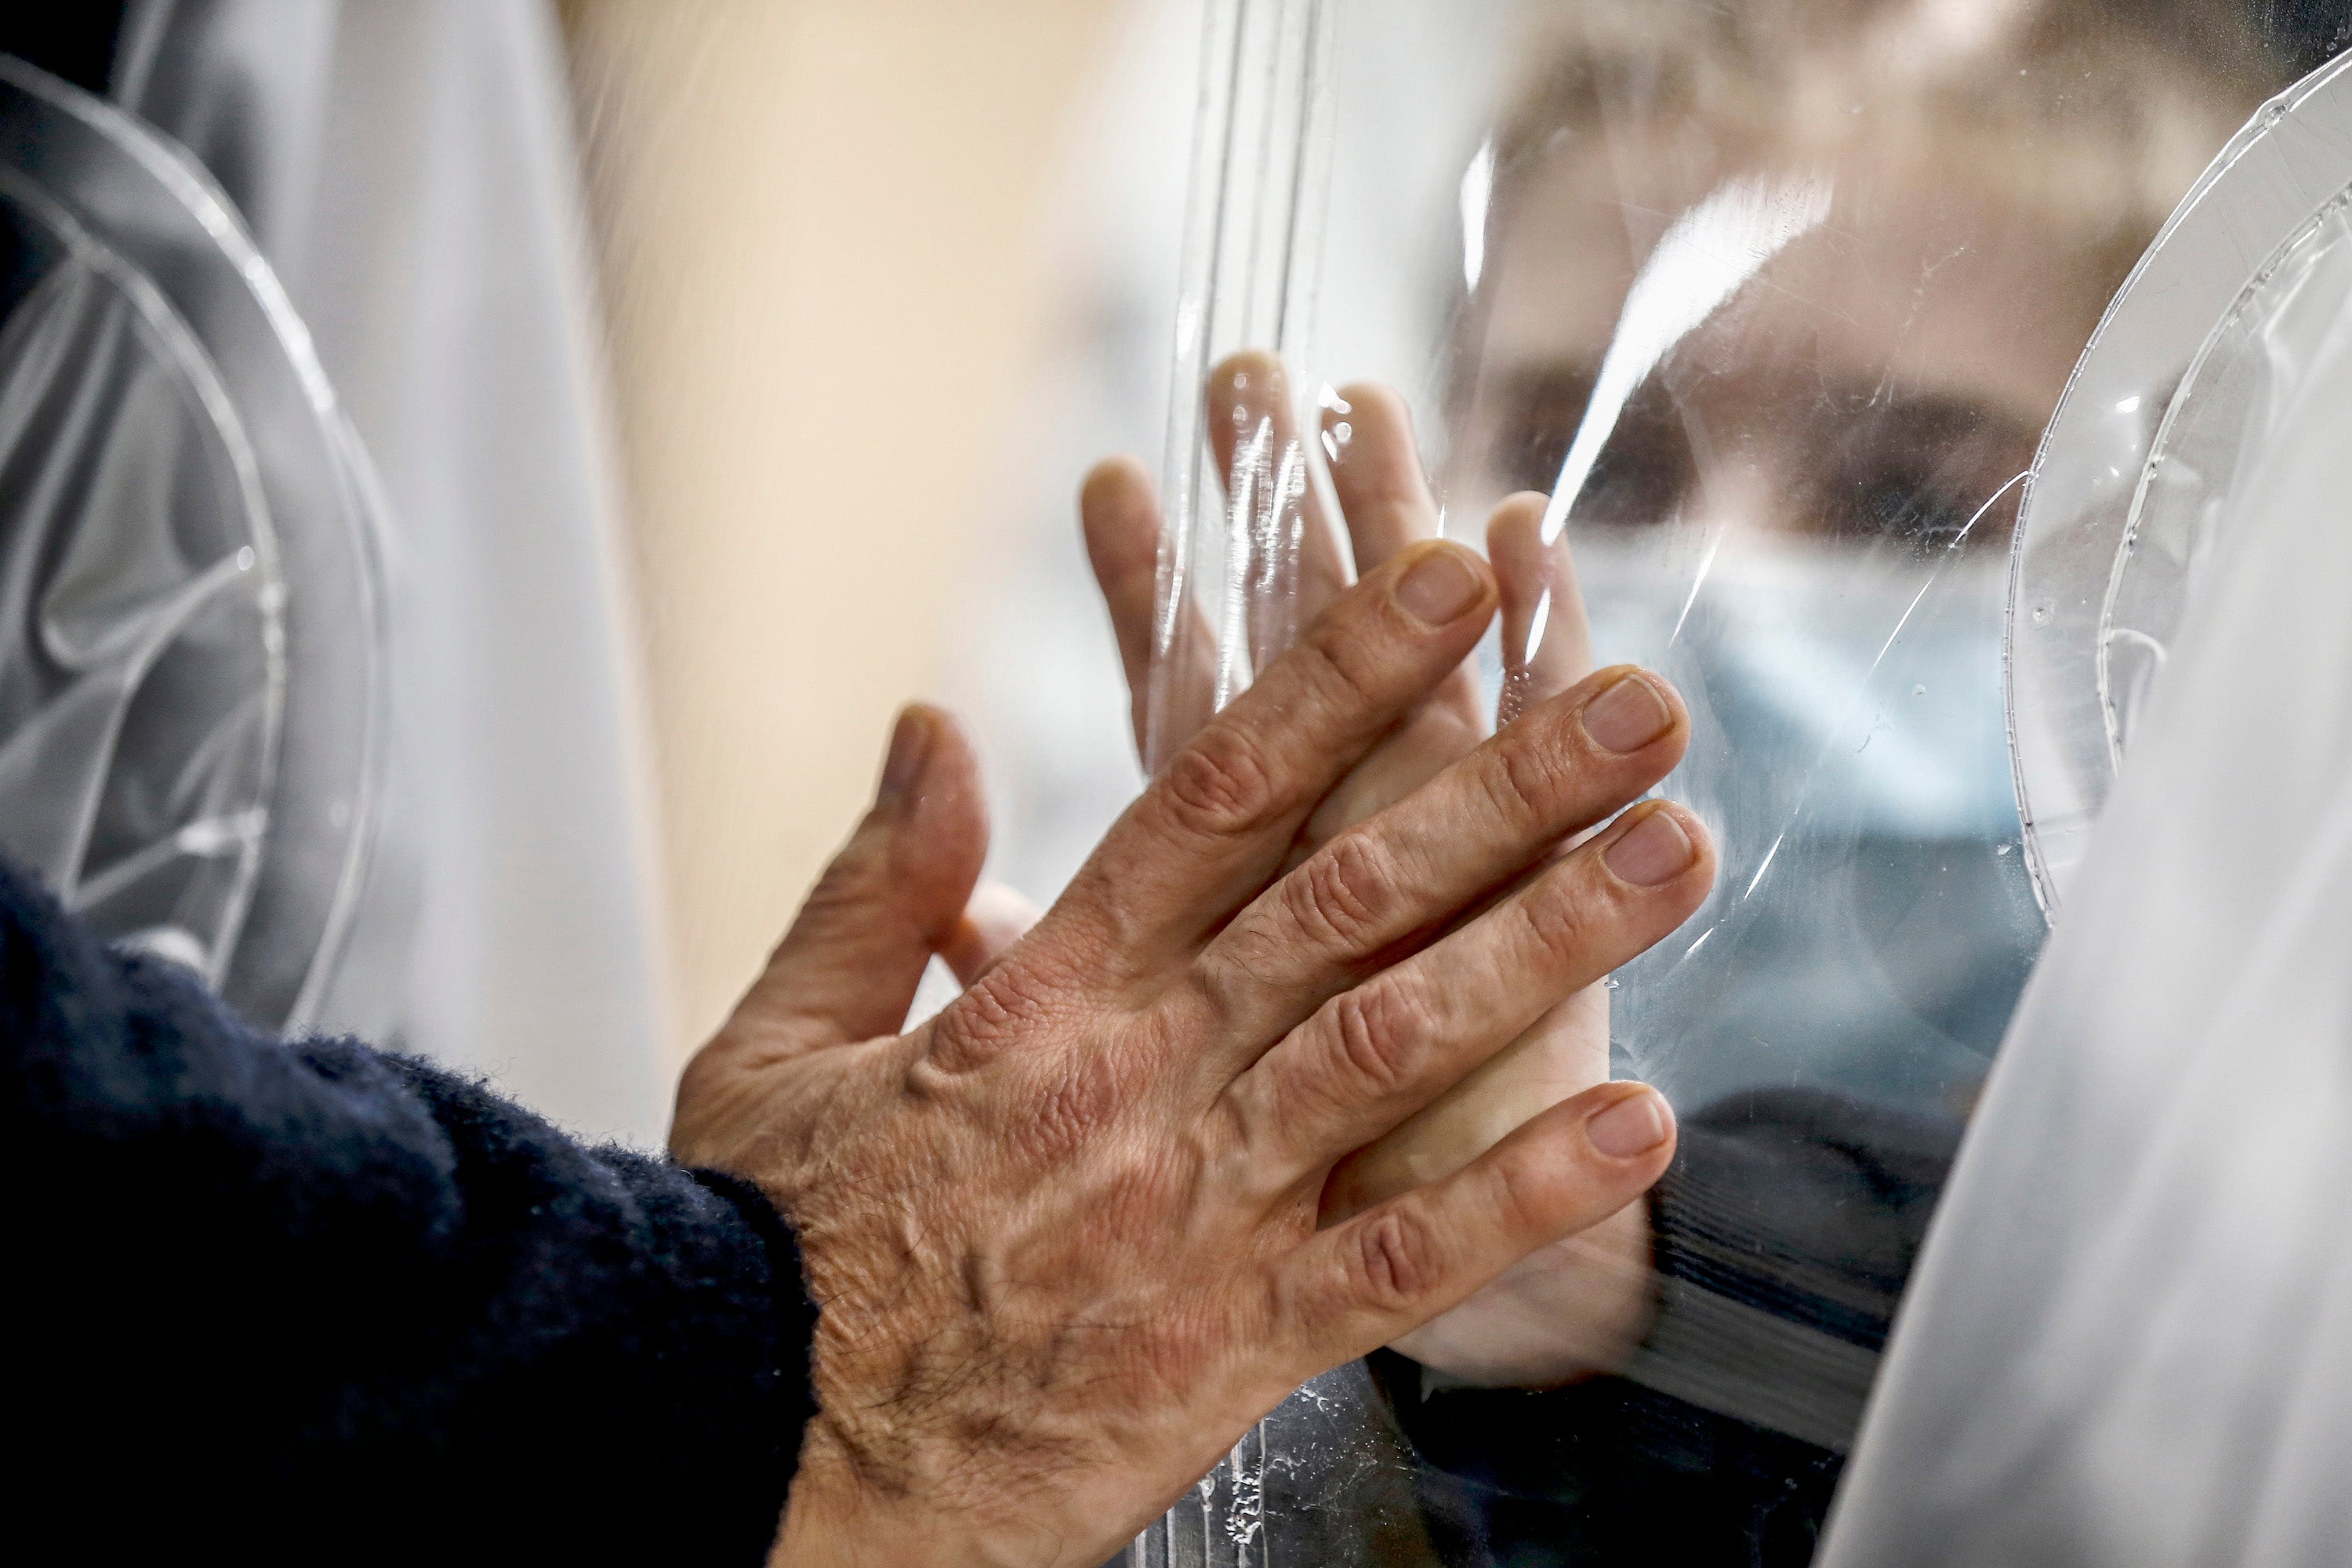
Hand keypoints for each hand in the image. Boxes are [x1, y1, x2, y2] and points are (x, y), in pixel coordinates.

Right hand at [673, 544, 1710, 1566]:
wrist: (751, 1458)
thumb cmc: (765, 1248)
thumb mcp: (775, 1041)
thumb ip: (878, 882)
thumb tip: (932, 725)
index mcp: (1044, 993)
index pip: (1218, 794)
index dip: (1341, 674)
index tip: (1445, 579)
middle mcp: (1140, 1074)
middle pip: (1347, 896)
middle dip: (1504, 786)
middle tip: (1641, 702)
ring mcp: (1195, 1208)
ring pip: (1395, 1044)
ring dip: (1547, 942)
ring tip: (1677, 851)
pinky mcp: (1228, 1347)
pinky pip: (1397, 1261)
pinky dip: (1523, 1195)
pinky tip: (1639, 1129)